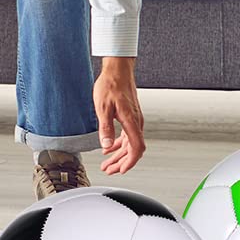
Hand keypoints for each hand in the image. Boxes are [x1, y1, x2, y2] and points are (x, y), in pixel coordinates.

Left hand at [93, 57, 145, 173]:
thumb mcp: (103, 107)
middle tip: (109, 170)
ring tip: (108, 163)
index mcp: (131, 121)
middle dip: (121, 162)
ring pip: (129, 143)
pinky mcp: (130, 115)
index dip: (130, 162)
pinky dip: (118, 143)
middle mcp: (136, 122)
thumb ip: (105, 127)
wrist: (117, 69)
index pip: (136, 148)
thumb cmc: (111, 84)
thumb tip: (106, 145)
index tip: (121, 170)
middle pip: (132, 149)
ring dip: (119, 154)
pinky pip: (127, 135)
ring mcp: (134, 119)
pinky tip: (109, 146)